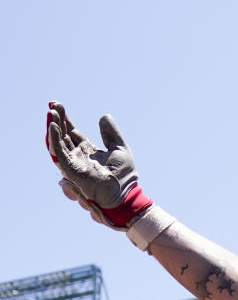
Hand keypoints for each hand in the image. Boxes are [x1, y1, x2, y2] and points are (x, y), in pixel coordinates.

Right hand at [46, 102, 151, 227]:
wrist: (125, 194)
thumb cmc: (124, 175)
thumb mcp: (120, 148)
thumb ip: (111, 133)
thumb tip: (104, 116)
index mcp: (87, 151)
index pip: (72, 132)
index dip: (65, 119)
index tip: (58, 104)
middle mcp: (78, 157)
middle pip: (63, 135)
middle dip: (57, 120)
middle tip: (53, 105)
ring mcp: (73, 164)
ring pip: (58, 144)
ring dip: (53, 128)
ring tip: (51, 113)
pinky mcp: (71, 172)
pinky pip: (59, 155)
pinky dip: (55, 141)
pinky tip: (53, 127)